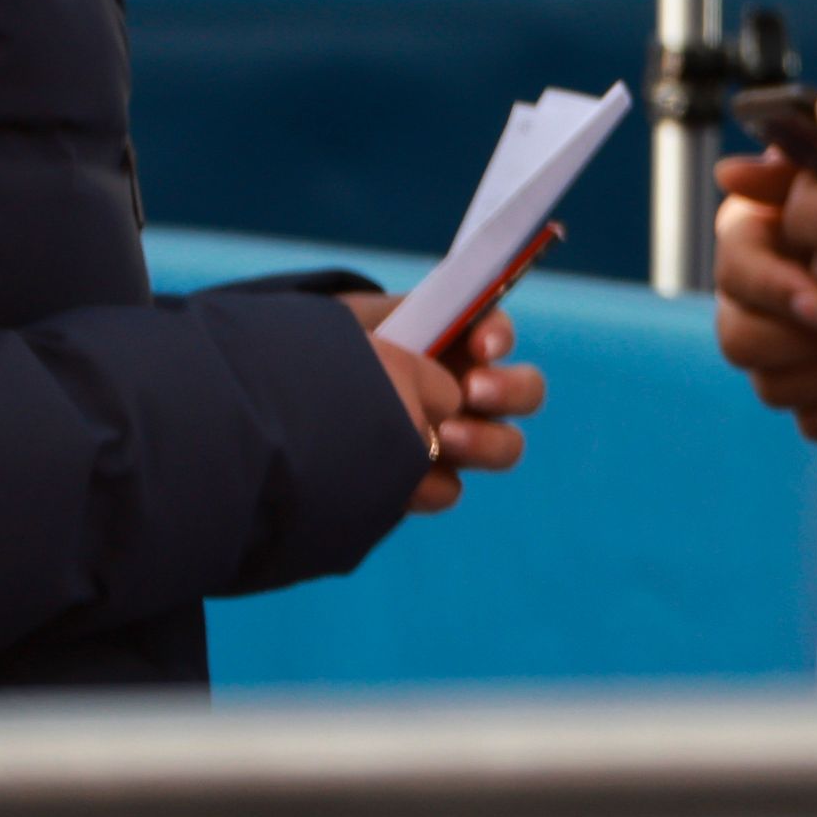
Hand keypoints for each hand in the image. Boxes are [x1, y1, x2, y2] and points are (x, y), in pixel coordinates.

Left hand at [339, 293, 544, 512]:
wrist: (289, 404)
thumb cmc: (330, 353)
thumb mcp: (356, 326)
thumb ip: (396, 330)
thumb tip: (418, 358)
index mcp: (456, 343)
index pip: (497, 333)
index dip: (499, 337)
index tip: (481, 347)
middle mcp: (469, 391)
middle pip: (526, 392)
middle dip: (509, 390)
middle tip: (474, 392)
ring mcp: (454, 440)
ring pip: (504, 446)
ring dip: (483, 441)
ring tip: (444, 438)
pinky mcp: (425, 483)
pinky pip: (448, 489)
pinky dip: (431, 486)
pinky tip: (403, 481)